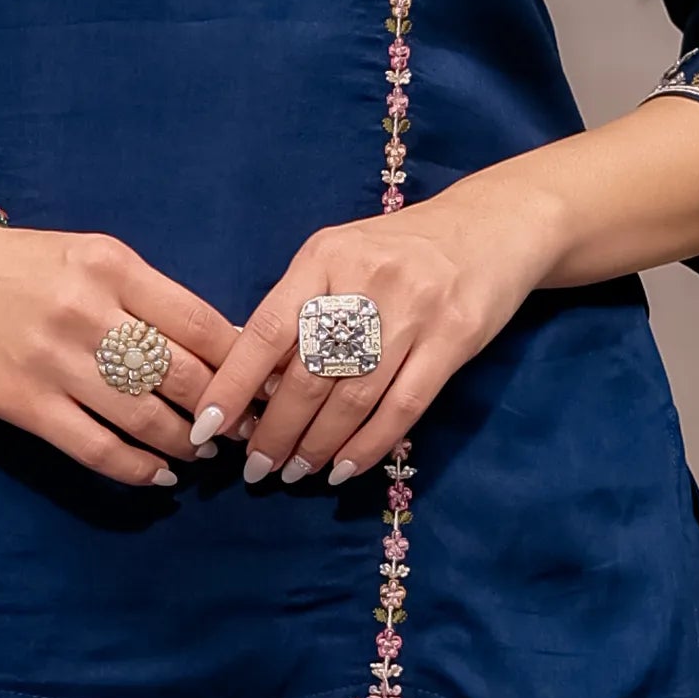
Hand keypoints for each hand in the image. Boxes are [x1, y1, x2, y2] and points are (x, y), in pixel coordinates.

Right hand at [0, 225, 241, 488]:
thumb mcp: (95, 260)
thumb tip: (225, 348)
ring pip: (143, 417)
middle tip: (241, 428)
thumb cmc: (29, 269)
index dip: (241, 364)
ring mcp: (54, 362)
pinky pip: (95, 448)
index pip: (199, 323)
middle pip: (179, 374)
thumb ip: (153, 299)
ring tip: (203, 452)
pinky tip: (159, 475)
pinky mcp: (25, 404)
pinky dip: (137, 468)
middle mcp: (86, 312)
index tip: (262, 388)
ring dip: (185, 443)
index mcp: (111, 266)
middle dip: (221, 410)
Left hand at [191, 181, 559, 488]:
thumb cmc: (399, 250)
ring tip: (296, 471)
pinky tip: (345, 467)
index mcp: (324, 258)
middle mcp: (365, 281)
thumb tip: (250, 382)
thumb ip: (299, 309)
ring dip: (319, 444)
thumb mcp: (340, 259)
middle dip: (276, 430)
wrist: (491, 226)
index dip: (233, 385)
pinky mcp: (453, 339)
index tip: (207, 427)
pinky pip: (402, 407)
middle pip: (309, 374)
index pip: (266, 331)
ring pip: (354, 397)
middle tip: (257, 466)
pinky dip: (369, 445)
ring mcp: (414, 311)